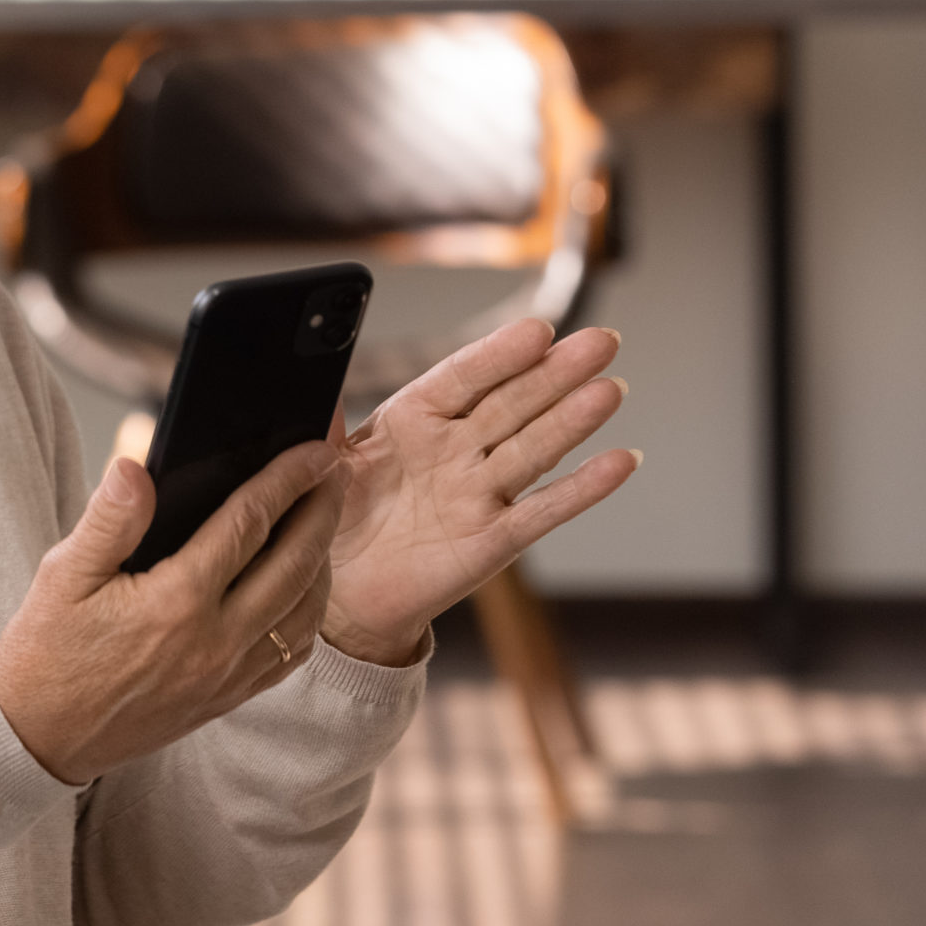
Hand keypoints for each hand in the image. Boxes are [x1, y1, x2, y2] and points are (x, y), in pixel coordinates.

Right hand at [0, 442, 342, 785]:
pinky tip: (303, 585)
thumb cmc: (47, 649)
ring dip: (323, 560)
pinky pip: (291, 653)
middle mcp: (214, 641)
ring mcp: (227, 675)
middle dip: (322, 510)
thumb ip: (108, 520)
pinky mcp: (229, 698)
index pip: (247, 524)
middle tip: (336, 470)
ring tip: (322, 519)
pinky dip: (310, 611)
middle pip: (294, 564)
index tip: (315, 448)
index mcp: (175, 603)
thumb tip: (136, 468)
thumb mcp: (62, 575)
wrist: (41, 737)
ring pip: (304, 611)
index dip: (286, 479)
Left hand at [323, 320, 639, 664]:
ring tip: (611, 388)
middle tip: (602, 340)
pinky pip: (543, 511)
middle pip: (512, 404)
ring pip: (534, 449)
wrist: (340, 594)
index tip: (536, 331)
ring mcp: (479, 493)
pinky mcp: (494, 540)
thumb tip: (304, 373)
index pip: (461, 378)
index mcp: (412, 421)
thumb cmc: (332, 517)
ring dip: (574, 420)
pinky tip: (621, 461)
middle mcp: (454, 450)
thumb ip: (324, 422)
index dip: (498, 355)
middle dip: (556, 372)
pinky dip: (583, 489)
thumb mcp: (321, 464)